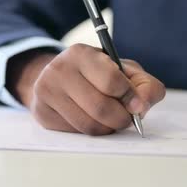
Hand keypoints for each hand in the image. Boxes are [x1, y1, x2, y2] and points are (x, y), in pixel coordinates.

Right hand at [6, 44, 165, 134]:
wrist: (58, 77)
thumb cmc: (98, 74)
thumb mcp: (124, 70)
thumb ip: (145, 85)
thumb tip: (141, 107)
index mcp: (81, 53)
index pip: (111, 81)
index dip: (130, 97)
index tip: (136, 104)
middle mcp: (59, 69)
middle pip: (100, 108)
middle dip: (122, 119)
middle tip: (127, 119)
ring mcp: (46, 92)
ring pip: (88, 125)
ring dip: (108, 129)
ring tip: (111, 120)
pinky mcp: (42, 113)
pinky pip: (75, 133)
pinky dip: (91, 131)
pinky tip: (91, 119)